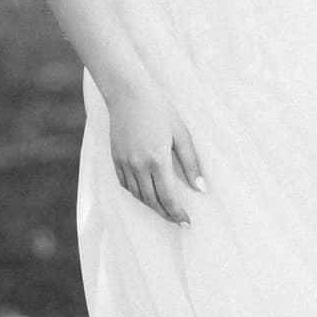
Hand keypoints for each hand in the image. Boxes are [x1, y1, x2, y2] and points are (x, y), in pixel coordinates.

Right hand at [106, 79, 206, 227]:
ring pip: (138, 195)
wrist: (128, 93)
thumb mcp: (181, 133)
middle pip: (152, 200)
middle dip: (166, 214)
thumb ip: (191, 162)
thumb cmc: (159, 109)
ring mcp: (124, 163)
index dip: (178, 213)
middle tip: (178, 221)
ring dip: (152, 206)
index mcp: (157, 159)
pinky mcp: (115, 159)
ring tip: (165, 210)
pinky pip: (125, 185)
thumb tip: (201, 188)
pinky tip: (146, 194)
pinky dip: (136, 194)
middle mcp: (138, 165)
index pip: (168, 197)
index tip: (187, 223)